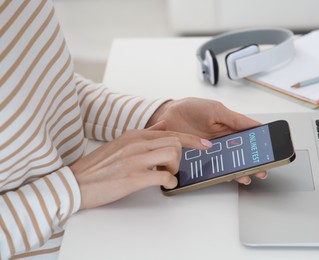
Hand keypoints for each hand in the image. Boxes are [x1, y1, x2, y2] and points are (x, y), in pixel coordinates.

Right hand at [70, 128, 211, 209]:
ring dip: (174, 168)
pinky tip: (162, 184)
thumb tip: (163, 125)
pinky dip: (169, 182)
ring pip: (173, 155)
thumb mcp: (121, 142)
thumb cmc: (98, 166)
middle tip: (172, 167)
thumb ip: (144, 133)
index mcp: (134, 135)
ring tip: (164, 175)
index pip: (170, 132)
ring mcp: (135, 159)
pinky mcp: (134, 177)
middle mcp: (136, 143)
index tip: (205, 144)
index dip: (192, 140)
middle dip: (181, 157)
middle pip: (175, 142)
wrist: (76, 182)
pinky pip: (165, 176)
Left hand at [147, 98, 267, 183]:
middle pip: (242, 155)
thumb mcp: (215, 110)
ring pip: (230, 164)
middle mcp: (223, 141)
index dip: (258, 146)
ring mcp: (212, 152)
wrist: (166, 116)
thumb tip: (256, 125)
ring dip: (239, 171)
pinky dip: (222, 174)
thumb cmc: (190, 109)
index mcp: (229, 128)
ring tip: (246, 176)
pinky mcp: (201, 160)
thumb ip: (234, 119)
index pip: (249, 138)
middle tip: (261, 169)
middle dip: (253, 163)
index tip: (268, 152)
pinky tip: (228, 177)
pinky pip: (214, 169)